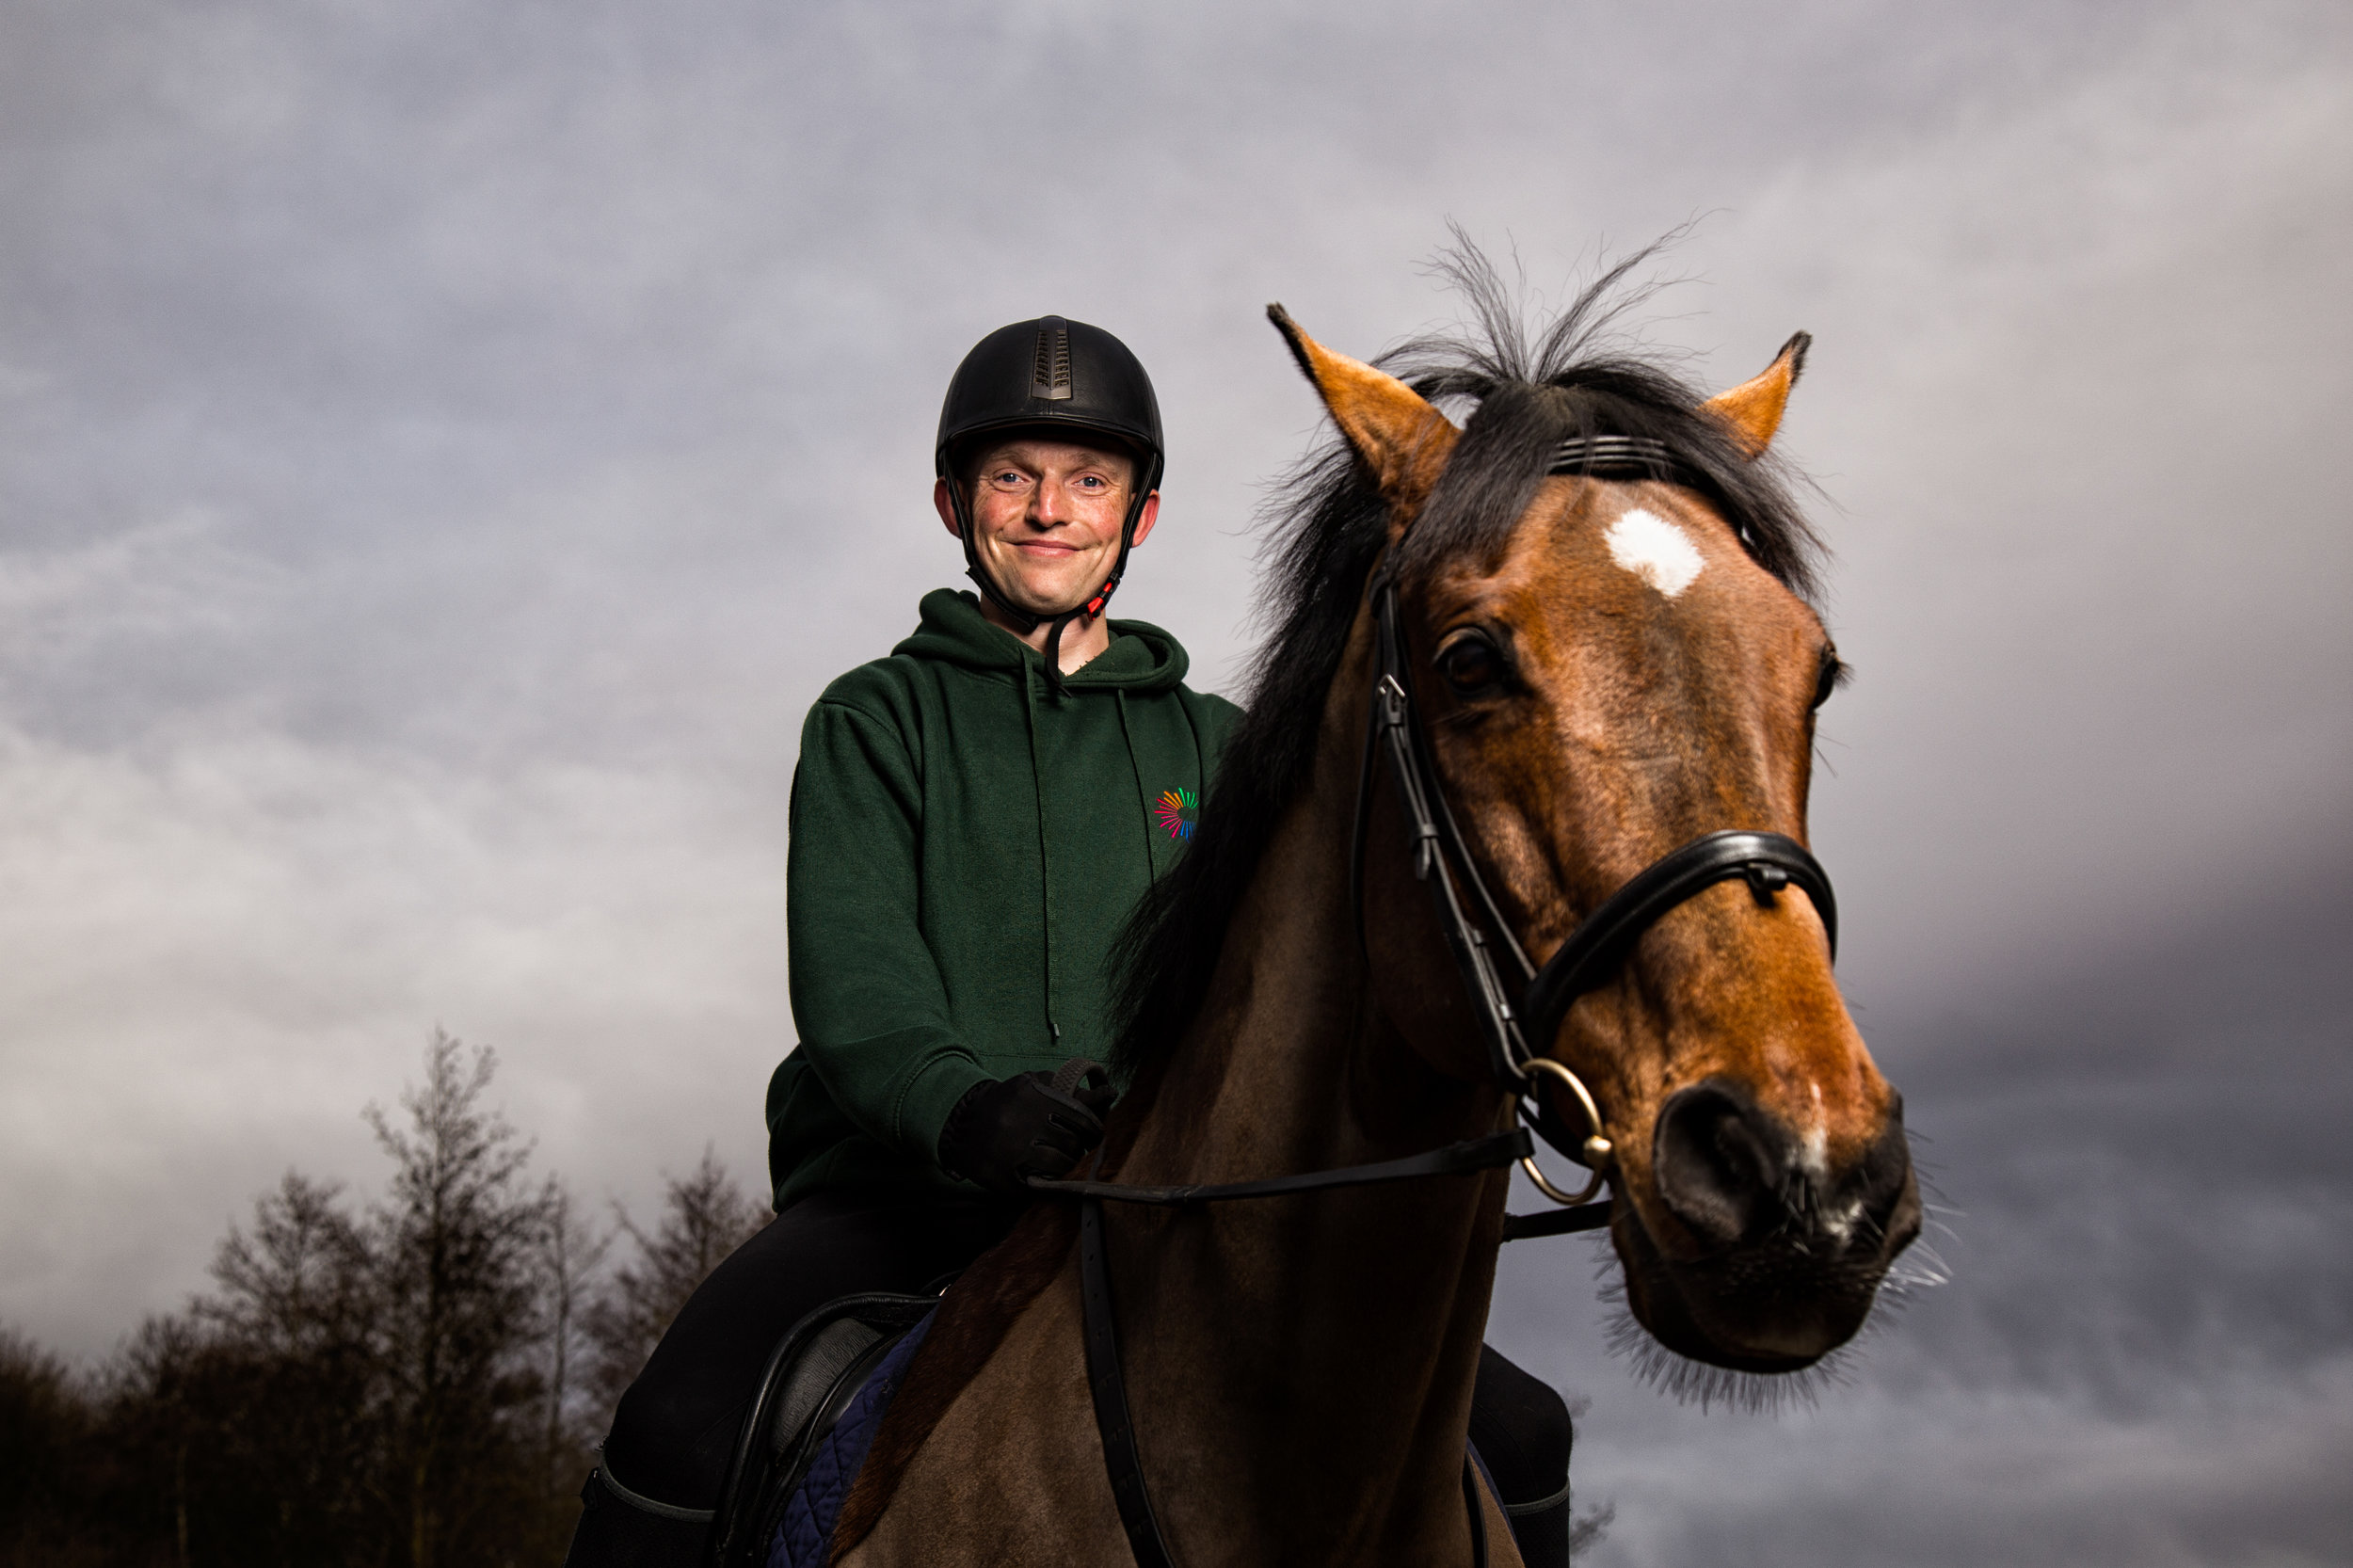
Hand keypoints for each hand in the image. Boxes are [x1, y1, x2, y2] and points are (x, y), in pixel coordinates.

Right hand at [939, 1061, 1115, 1193]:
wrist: (961, 1124)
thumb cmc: (1006, 1103)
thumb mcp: (1031, 1085)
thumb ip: (1066, 1087)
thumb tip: (1107, 1094)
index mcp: (1033, 1100)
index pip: (1081, 1118)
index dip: (1093, 1130)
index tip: (1094, 1136)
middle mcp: (1023, 1125)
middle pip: (1072, 1144)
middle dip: (1077, 1149)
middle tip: (1074, 1149)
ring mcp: (1011, 1154)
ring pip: (1059, 1167)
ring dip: (1066, 1168)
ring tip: (1059, 1162)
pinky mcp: (1001, 1178)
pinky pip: (1037, 1187)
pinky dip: (1044, 1184)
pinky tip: (1041, 1176)